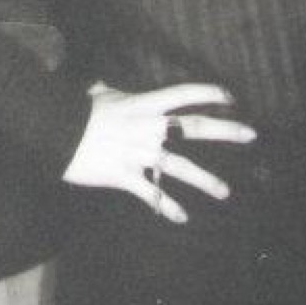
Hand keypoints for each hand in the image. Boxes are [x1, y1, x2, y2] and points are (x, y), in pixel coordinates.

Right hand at [62, 82, 256, 222]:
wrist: (54, 131)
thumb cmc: (76, 110)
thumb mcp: (98, 95)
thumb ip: (110, 91)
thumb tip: (104, 86)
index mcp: (144, 105)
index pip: (183, 94)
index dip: (208, 92)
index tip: (230, 96)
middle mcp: (148, 129)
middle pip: (194, 127)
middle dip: (225, 130)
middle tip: (251, 134)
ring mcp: (138, 154)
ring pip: (180, 167)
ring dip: (205, 180)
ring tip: (225, 192)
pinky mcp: (125, 176)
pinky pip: (151, 195)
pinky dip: (167, 207)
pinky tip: (182, 218)